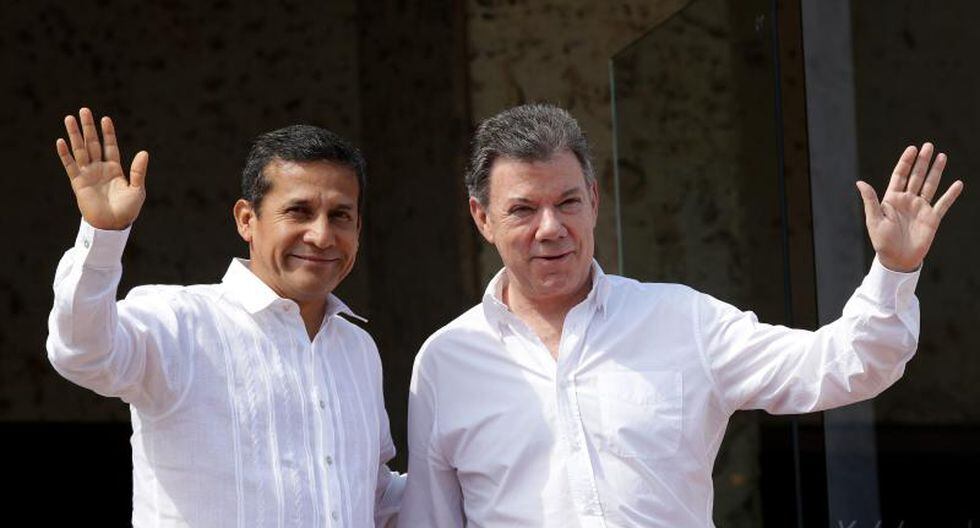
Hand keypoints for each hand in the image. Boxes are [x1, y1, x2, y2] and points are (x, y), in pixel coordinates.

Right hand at [56, 107, 148, 230]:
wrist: (113, 226)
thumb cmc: (127, 210)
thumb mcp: (137, 189)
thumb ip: (138, 171)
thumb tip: (144, 152)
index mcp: (115, 169)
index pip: (110, 146)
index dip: (108, 133)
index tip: (105, 118)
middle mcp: (100, 168)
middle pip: (93, 143)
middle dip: (88, 127)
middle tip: (84, 110)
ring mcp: (88, 174)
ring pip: (80, 150)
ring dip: (75, 135)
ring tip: (69, 118)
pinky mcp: (78, 183)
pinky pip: (70, 166)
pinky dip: (65, 154)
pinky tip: (61, 141)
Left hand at [856, 142, 963, 271]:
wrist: (897, 260)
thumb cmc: (882, 241)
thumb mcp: (874, 220)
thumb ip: (870, 200)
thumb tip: (860, 182)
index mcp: (892, 199)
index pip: (900, 176)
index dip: (905, 162)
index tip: (911, 148)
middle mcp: (907, 200)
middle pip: (916, 176)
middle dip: (922, 161)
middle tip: (928, 145)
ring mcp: (920, 208)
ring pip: (930, 185)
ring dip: (936, 171)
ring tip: (942, 156)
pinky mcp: (932, 218)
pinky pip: (943, 204)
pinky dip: (951, 194)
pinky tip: (958, 183)